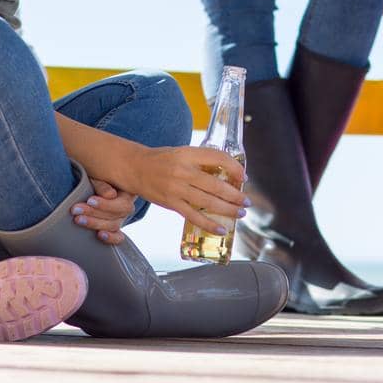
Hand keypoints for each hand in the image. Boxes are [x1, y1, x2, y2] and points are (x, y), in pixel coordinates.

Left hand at [69, 178, 138, 244]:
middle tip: (76, 209)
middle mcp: (126, 205)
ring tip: (78, 219)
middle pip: (116, 215)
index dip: (105, 204)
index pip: (121, 203)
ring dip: (95, 223)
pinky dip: (111, 238)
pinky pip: (118, 237)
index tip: (90, 200)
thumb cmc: (98, 175)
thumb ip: (104, 183)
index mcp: (127, 191)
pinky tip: (99, 235)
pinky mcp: (114, 227)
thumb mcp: (99, 175)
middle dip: (94, 213)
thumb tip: (110, 195)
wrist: (98, 180)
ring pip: (113, 225)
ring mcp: (121, 218)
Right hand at [133, 146, 248, 234]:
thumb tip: (227, 173)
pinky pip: (193, 216)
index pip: (218, 158)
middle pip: (216, 185)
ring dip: (227, 209)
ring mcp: (177, 189)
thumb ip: (202, 161)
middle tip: (247, 201)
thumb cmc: (162, 159)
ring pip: (208, 202)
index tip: (243, 177)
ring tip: (240, 213)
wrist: (135, 168)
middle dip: (235, 195)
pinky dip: (208, 224)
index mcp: (188, 154)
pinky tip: (221, 229)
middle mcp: (183, 171)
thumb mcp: (183, 152)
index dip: (234, 168)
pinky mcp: (171, 203)